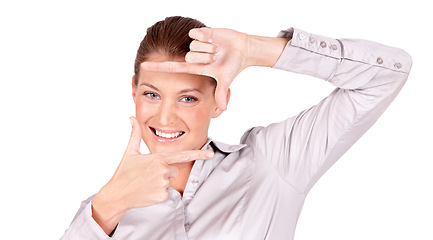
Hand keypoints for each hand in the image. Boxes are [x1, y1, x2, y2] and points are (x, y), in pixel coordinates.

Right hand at [92, 117, 214, 234]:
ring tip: (146, 183)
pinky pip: (167, 193)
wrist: (117, 194)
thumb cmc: (124, 172)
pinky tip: (147, 191)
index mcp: (158, 158)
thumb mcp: (130, 152)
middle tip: (148, 174)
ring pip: (169, 181)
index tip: (211, 154)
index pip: (183, 155)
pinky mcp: (163, 196)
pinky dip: (158, 193)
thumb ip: (135, 134)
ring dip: (161, 182)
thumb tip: (131, 118)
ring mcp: (163, 184)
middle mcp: (163, 170)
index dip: (198, 154)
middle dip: (164, 172)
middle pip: (174, 170)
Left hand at [140, 28, 250, 109]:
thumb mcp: (226, 79)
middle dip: (205, 58)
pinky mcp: (201, 32)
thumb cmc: (234, 65)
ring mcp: (196, 44)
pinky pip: (196, 34)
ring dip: (208, 48)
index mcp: (195, 67)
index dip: (158, 67)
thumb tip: (222, 108)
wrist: (243, 49)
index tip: (143, 65)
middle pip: (189, 56)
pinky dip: (207, 36)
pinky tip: (214, 39)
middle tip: (216, 58)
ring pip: (193, 45)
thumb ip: (221, 92)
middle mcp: (192, 55)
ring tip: (217, 49)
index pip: (172, 67)